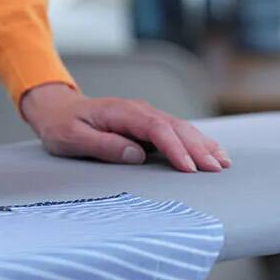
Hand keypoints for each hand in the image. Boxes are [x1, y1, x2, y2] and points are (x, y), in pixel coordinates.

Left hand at [20, 82, 230, 172]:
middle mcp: (137, 110)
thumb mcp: (72, 138)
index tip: (189, 168)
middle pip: (174, 126)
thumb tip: (136, 154)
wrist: (56, 110)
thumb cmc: (62, 126)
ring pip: (180, 127)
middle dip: (197, 147)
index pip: (154, 128)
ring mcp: (143, 115)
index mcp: (120, 112)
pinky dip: (195, 141)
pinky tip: (212, 151)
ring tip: (223, 162)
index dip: (174, 147)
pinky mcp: (147, 124)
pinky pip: (176, 131)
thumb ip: (103, 145)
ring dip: (202, 144)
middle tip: (216, 169)